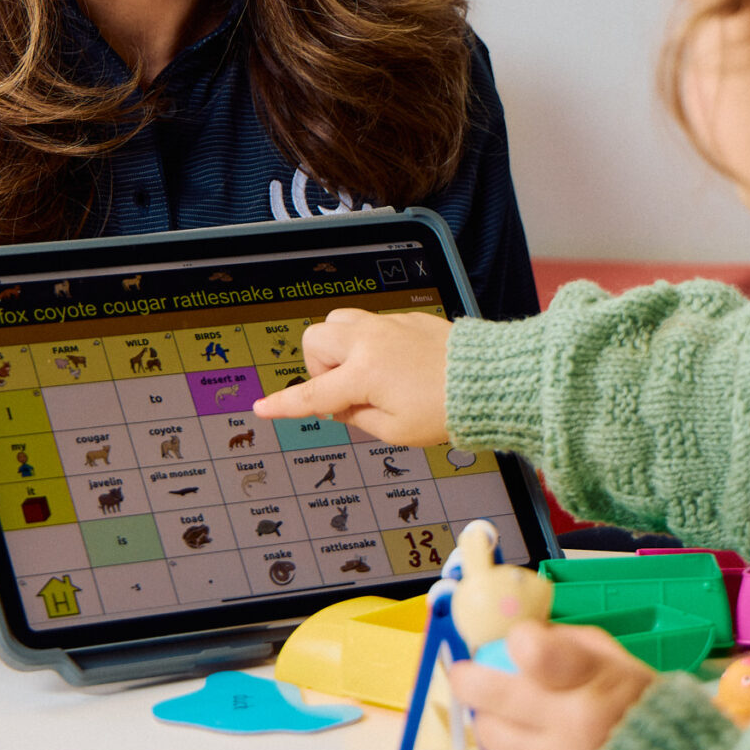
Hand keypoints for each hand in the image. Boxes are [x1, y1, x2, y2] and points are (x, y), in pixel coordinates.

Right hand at [250, 308, 450, 445]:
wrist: (486, 380)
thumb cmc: (444, 410)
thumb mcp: (395, 431)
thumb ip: (357, 417)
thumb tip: (340, 406)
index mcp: (364, 374)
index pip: (312, 393)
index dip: (285, 404)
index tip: (263, 408)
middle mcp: (370, 342)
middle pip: (315, 339)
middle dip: (320, 366)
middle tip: (344, 390)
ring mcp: (388, 325)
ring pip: (339, 321)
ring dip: (341, 347)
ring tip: (366, 374)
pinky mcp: (406, 318)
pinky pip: (372, 324)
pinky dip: (371, 344)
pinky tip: (396, 366)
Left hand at [448, 621, 654, 749]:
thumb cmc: (645, 714)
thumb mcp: (624, 664)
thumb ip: (572, 644)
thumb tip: (521, 632)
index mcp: (596, 686)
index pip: (534, 652)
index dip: (519, 640)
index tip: (519, 640)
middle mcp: (571, 729)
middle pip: (490, 696)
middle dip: (470, 679)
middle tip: (466, 673)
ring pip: (491, 735)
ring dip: (491, 718)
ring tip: (505, 711)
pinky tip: (541, 746)